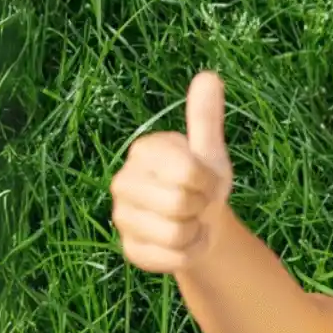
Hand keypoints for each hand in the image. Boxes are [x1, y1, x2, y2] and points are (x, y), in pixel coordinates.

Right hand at [110, 70, 235, 273]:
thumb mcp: (209, 150)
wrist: (202, 223)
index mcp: (143, 151)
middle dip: (201, 207)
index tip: (205, 180)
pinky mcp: (130, 249)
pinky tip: (184, 242)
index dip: (208, 182)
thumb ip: (205, 117)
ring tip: (190, 221)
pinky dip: (190, 253)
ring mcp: (122, 217)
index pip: (187, 172)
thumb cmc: (204, 182)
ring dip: (196, 231)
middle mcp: (123, 182)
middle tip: (197, 202)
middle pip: (180, 204)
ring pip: (176, 233)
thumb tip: (209, 75)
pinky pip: (173, 257)